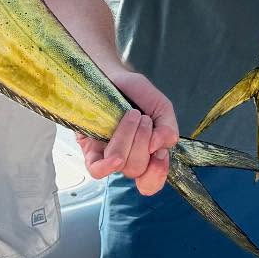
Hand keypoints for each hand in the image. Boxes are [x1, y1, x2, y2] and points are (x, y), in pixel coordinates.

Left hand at [78, 67, 179, 195]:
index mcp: (148, 154)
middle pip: (138, 170)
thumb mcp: (161, 106)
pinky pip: (98, 170)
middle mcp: (128, 159)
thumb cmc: (135, 93)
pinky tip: (115, 156)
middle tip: (143, 118)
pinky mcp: (90, 151)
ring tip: (131, 115)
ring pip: (122, 165)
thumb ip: (168, 127)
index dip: (158, 173)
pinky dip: (109, 165)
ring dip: (129, 139)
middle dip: (143, 142)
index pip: (152, 182)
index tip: (160, 153)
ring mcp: (108, 156)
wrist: (110, 75)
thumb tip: (160, 147)